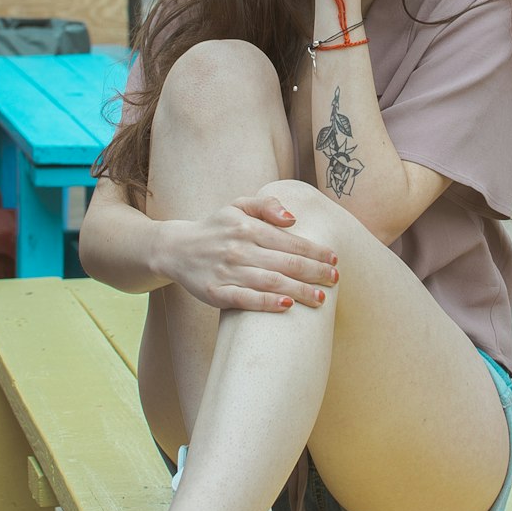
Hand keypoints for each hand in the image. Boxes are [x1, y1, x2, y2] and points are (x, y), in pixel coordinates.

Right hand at [162, 196, 338, 312]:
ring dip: (299, 290)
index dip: (315, 251)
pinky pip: (245, 299)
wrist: (175, 248)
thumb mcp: (237, 205)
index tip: (334, 259)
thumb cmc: (216, 227)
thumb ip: (267, 205)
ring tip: (321, 298)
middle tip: (336, 280)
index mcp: (247, 227)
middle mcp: (238, 248)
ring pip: (270, 282)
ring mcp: (226, 271)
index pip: (290, 241)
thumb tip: (293, 218)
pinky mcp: (215, 292)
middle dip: (315, 272)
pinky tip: (286, 305)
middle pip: (285, 263)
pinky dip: (267, 302)